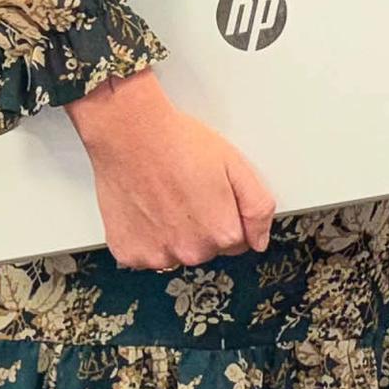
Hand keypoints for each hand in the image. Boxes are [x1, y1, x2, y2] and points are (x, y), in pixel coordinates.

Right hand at [66, 68, 276, 269]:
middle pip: (205, 248)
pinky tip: (144, 207)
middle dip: (200, 225)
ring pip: (174, 252)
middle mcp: (191, 252)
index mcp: (222, 233)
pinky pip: (144, 253)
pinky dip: (144, 236)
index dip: (226, 215)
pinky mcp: (128, 253)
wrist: (129, 132)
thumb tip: (259, 239)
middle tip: (185, 190)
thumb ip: (257, 207)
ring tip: (162, 196)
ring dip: (171, 233)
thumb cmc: (178, 143)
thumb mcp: (236, 165)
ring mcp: (157, 256)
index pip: (237, 242)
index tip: (211, 195)